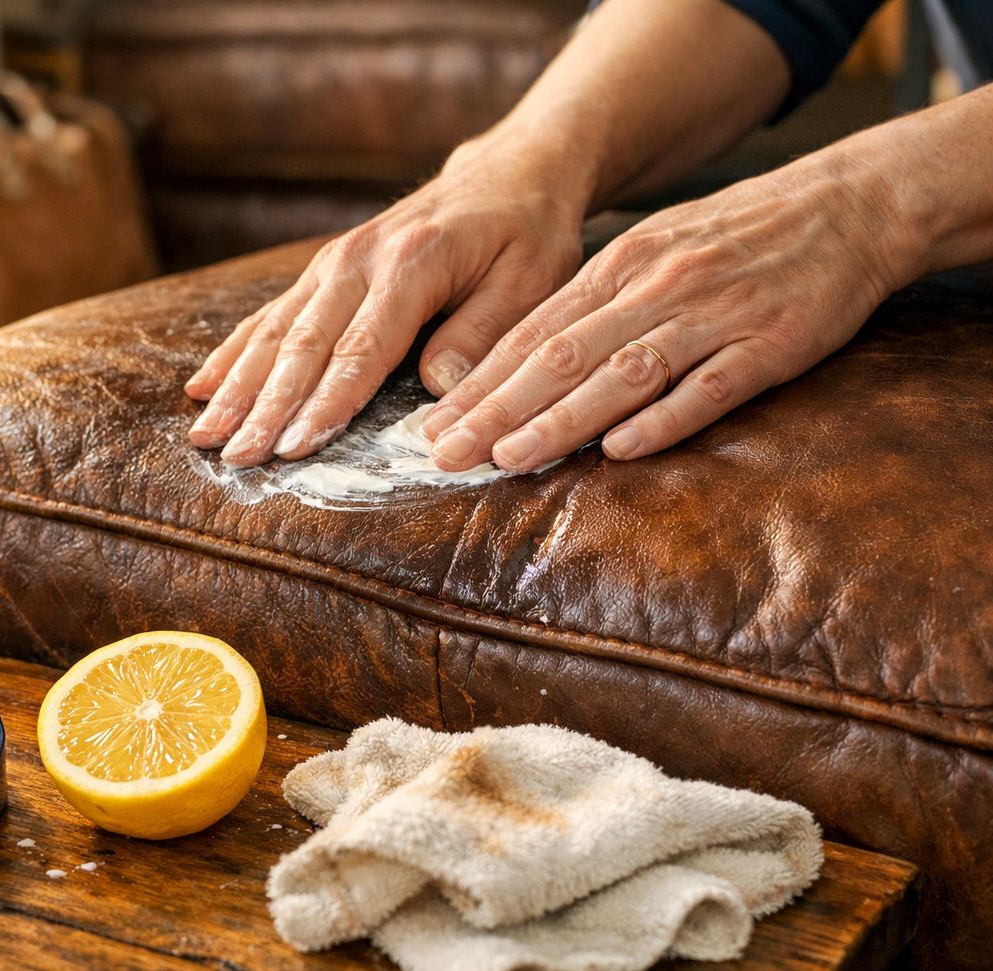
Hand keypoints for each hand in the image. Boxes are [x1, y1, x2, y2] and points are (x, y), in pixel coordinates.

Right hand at [185, 139, 587, 466]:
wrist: (508, 171)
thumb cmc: (526, 232)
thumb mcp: (531, 280)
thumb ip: (482, 333)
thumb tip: (437, 388)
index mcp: (411, 264)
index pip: (360, 349)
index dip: (325, 403)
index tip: (296, 448)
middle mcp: (359, 260)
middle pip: (303, 346)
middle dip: (266, 407)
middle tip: (238, 458)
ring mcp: (333, 262)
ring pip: (274, 333)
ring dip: (238, 388)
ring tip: (206, 434)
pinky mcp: (322, 270)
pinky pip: (268, 315)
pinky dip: (233, 353)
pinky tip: (203, 387)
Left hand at [421, 152, 917, 470]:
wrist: (848, 203)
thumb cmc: (735, 237)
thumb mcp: (651, 251)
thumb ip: (592, 305)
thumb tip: (520, 363)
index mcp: (618, 267)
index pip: (532, 334)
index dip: (479, 382)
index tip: (431, 427)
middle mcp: (654, 288)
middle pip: (561, 356)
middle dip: (496, 408)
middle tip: (446, 453)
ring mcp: (712, 316)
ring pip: (622, 373)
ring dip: (561, 420)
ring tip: (509, 458)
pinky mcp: (769, 344)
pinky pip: (709, 387)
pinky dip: (663, 418)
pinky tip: (620, 450)